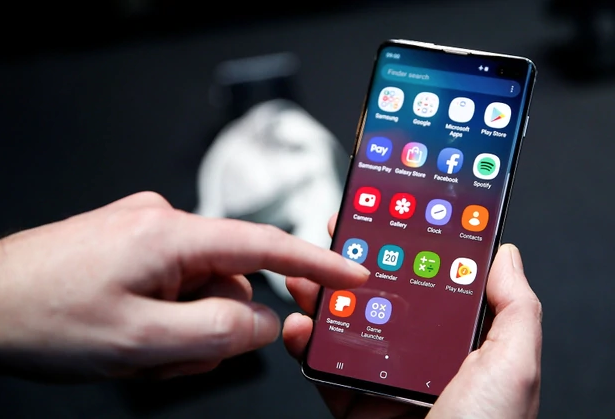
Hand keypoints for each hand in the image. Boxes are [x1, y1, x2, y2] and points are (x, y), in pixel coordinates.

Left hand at [0, 192, 368, 380]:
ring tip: (135, 350)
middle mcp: (163, 224)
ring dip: (182, 329)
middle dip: (211, 326)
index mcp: (170, 235)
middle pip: (227, 281)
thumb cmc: (41, 314)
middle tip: (168, 358)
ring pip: (199, 290)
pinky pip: (174, 286)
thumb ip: (218, 332)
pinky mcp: (132, 247)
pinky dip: (165, 319)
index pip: (264, 244)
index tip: (352, 274)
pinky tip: (128, 336)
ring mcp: (145, 234)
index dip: (315, 261)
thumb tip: (264, 320)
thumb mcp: (140, 341)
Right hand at [283, 214, 541, 418]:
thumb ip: (513, 308)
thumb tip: (504, 253)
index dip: (409, 247)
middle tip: (335, 234)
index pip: (432, 281)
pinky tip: (297, 327)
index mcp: (461, 343)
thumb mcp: (513, 367)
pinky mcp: (353, 403)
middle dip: (354, 264)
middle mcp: (422, 357)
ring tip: (305, 276)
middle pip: (382, 298)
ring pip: (346, 327)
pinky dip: (304, 345)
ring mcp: (384, 380)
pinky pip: (323, 368)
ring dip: (321, 297)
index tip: (389, 215)